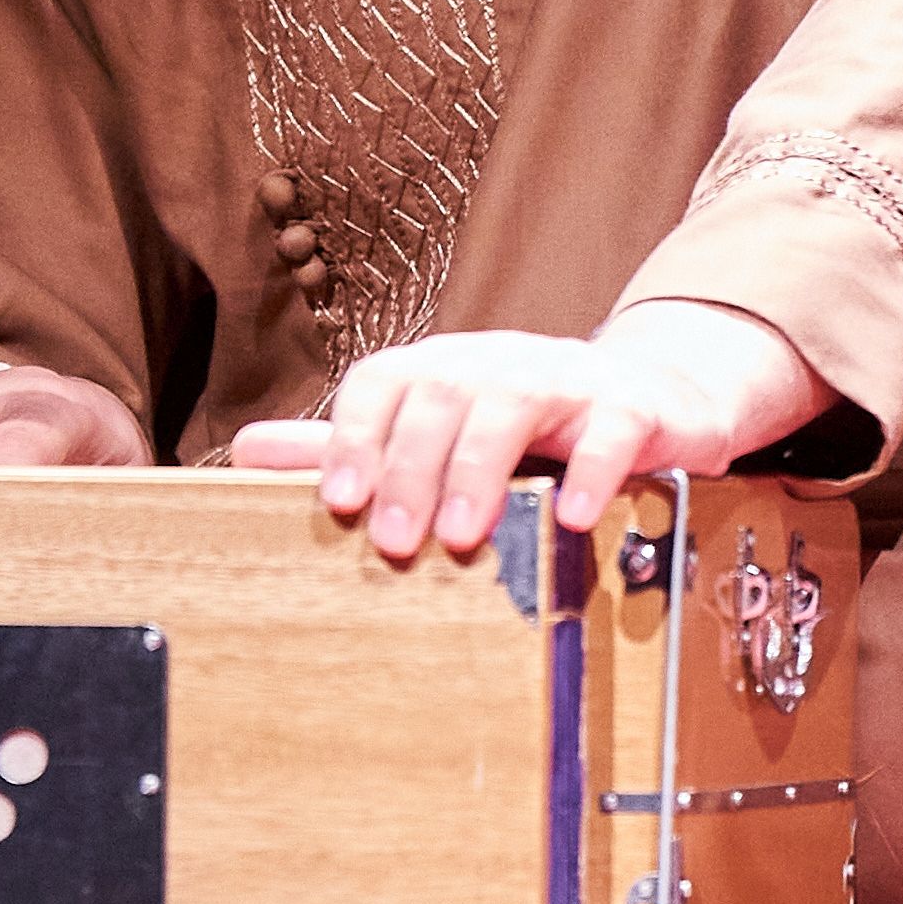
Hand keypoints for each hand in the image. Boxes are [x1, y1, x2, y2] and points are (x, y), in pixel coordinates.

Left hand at [227, 300, 832, 559]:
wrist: (657, 396)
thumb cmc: (532, 425)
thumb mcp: (436, 430)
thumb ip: (351, 444)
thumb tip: (246, 451)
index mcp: (442, 368)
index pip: (382, 382)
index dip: (354, 437)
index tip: (337, 502)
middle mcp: (496, 362)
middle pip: (440, 397)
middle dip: (410, 469)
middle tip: (394, 541)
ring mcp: (566, 378)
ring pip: (512, 404)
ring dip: (480, 470)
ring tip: (463, 534)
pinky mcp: (633, 406)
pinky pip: (611, 427)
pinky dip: (589, 469)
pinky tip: (570, 517)